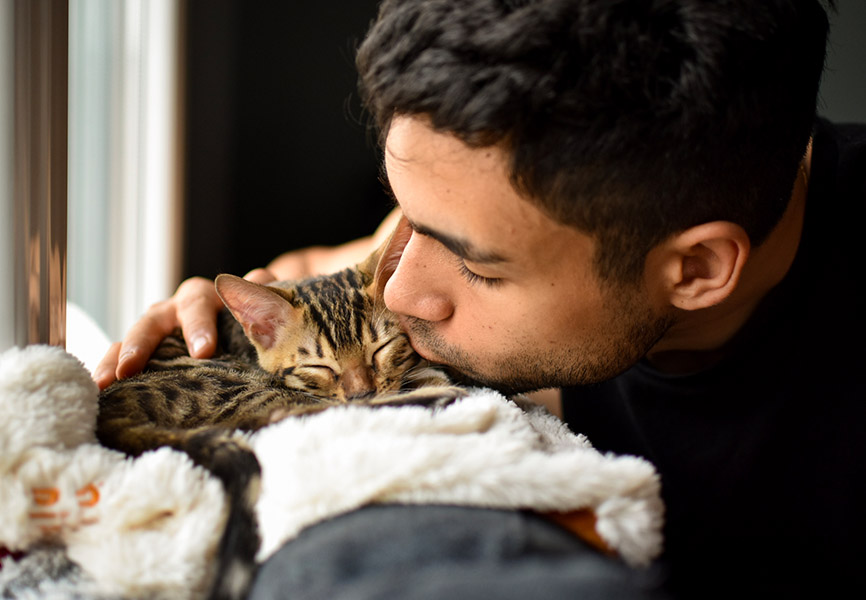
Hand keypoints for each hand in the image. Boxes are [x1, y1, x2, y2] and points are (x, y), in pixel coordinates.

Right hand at [92, 269, 276, 389]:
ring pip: (130, 337)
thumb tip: (260, 279)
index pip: (197, 305)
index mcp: (203, 298)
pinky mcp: (145, 351)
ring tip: (107, 380)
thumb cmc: (252, 317)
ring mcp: (157, 331)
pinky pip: (121, 357)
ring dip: (117, 357)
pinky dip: (109, 368)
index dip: (197, 326)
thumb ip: (263, 293)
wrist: (243, 324)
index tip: (202, 351)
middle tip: (133, 367)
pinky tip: (99, 389)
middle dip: (142, 343)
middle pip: (154, 319)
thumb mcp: (262, 304)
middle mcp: (174, 310)